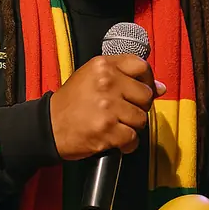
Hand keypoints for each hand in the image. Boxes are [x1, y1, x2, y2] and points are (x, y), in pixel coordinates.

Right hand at [49, 55, 166, 159]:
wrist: (48, 126)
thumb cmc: (72, 102)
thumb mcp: (92, 77)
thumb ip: (125, 76)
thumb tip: (161, 88)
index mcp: (103, 65)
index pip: (141, 66)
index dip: (146, 79)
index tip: (141, 88)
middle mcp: (107, 83)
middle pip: (146, 95)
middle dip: (138, 106)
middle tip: (123, 111)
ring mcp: (108, 107)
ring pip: (141, 118)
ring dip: (132, 125)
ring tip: (115, 124)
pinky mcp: (107, 130)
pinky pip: (133, 138)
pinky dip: (127, 143)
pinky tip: (115, 139)